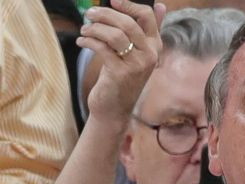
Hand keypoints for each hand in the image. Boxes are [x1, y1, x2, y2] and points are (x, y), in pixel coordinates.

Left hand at [77, 0, 165, 126]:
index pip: (147, 16)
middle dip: (105, 14)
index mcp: (155, 46)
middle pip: (128, 23)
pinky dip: (88, 41)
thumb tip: (160, 5)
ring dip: (94, 28)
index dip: (128, 5)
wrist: (115, 108)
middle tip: (90, 14)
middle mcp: (149, 55)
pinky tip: (82, 42)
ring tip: (84, 30)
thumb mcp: (137, 53)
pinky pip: (102, 48)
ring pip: (114, 34)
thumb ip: (146, 30)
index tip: (112, 0)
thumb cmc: (123, 77)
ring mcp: (136, 65)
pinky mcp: (120, 73)